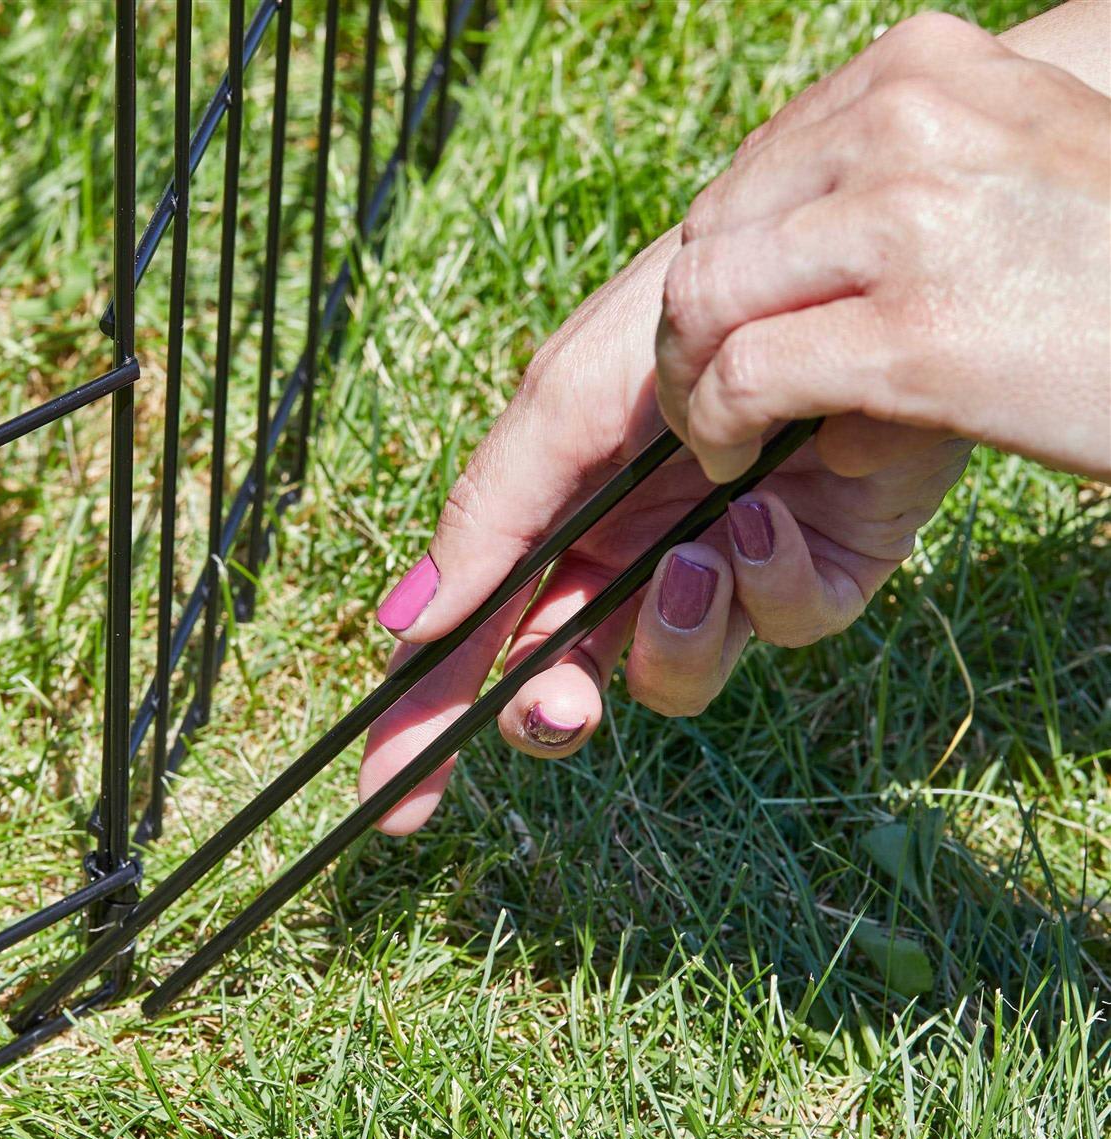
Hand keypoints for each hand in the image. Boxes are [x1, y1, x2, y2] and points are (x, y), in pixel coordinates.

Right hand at [358, 225, 970, 833]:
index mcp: (550, 526)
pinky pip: (779, 629)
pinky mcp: (814, 573)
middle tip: (558, 708)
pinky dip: (767, 584)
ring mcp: (719, 576)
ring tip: (693, 562)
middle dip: (551, 710)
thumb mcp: (561, 408)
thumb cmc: (677, 320)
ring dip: (672, 636)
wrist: (822, 271)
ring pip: (670, 678)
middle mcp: (627, 561)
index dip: (423, 717)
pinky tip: (771, 513)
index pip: (469, 640)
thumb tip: (406, 624)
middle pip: (560, 682)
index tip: (385, 797)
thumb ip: (486, 516)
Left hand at [657, 11, 1110, 484]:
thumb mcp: (1011, 165)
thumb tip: (784, 235)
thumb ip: (900, 174)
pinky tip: (739, 460)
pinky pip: (741, 381)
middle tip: (711, 396)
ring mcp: (908, 222)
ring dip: (692, 383)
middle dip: (692, 328)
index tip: (736, 331)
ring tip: (722, 433)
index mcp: (924, 71)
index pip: (750, 172)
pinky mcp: (911, 334)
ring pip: (703, 303)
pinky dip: (717, 431)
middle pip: (709, 233)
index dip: (722, 266)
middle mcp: (906, 122)